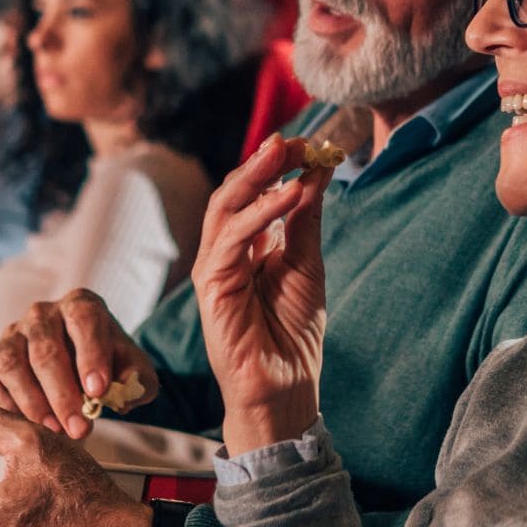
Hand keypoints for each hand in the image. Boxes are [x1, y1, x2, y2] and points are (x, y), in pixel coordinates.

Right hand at [0, 289, 159, 438]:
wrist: (80, 366)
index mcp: (81, 305)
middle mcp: (43, 313)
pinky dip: (2, 403)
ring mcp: (13, 333)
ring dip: (32, 402)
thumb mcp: (132, 368)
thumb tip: (126, 391)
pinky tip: (24, 423)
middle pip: (45, 349)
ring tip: (52, 431)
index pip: (84, 320)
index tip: (98, 391)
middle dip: (62, 394)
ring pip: (12, 364)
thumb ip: (137, 377)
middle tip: (78, 428)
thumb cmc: (107, 365)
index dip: (91, 355)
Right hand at [192, 134, 333, 455]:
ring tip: (286, 152)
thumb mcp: (307, 264)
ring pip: (225, 210)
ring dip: (256, 177)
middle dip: (261, 162)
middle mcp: (225, 253)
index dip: (276, 165)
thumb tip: (314, 171)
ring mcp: (214, 270)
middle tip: (290, 138)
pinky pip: (231, 242)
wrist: (285, 388)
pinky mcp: (211, 289)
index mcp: (247, 246)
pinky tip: (288, 196)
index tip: (307, 143)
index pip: (253, 193)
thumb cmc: (292, 333)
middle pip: (233, 193)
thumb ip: (305, 220)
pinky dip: (260, 215)